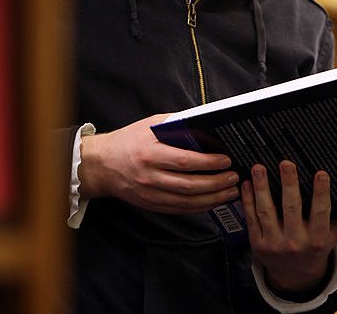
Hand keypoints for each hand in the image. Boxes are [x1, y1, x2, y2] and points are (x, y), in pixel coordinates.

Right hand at [78, 114, 240, 213]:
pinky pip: (180, 210)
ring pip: (187, 202)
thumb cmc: (129, 140)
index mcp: (150, 153)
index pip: (185, 161)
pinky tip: (213, 201)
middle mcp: (150, 176)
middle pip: (189, 185)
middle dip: (216, 183)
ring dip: (213, 198)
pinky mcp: (151, 205)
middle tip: (234, 178)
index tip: (225, 160)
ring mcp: (150, 194)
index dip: (208, 163)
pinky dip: (199, 207)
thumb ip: (176, 125)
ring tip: (230, 191)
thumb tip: (204, 125)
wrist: (102, 164)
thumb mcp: (150, 125)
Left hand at [241, 161, 336, 294]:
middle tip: (286, 163)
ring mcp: (274, 243)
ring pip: (267, 212)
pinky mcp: (257, 243)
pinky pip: (251, 219)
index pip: (321, 214)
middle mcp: (296, 242)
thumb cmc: (315, 247)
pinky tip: (247, 183)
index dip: (321, 194)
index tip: (321, 173)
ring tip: (259, 168)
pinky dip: (248, 200)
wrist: (294, 276)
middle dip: (288, 185)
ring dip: (262, 189)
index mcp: (317, 240)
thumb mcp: (332, 235)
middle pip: (291, 210)